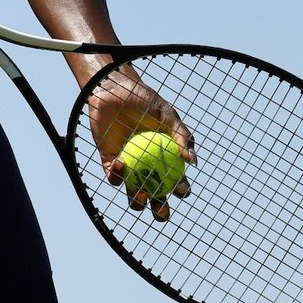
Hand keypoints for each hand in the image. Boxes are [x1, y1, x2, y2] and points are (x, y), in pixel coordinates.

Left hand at [84, 68, 195, 221]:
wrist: (114, 90)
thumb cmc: (145, 101)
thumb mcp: (168, 115)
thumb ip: (182, 136)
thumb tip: (193, 162)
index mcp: (167, 160)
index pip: (178, 182)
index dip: (181, 191)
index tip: (180, 188)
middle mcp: (149, 168)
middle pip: (157, 198)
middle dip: (161, 212)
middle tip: (161, 208)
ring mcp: (130, 168)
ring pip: (135, 195)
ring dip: (138, 202)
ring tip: (140, 193)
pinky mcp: (110, 163)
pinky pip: (114, 178)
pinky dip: (118, 175)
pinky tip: (121, 164)